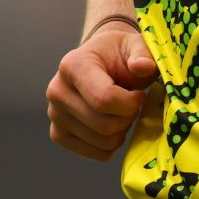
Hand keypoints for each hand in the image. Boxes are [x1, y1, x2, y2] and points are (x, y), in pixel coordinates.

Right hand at [46, 24, 158, 160]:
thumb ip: (143, 54)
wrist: (100, 61)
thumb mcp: (135, 45)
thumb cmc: (119, 54)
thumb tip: (143, 67)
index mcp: (72, 65)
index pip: (104, 99)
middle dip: (128, 117)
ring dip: (122, 130)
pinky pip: (97, 153)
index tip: (140, 95)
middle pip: (104, 125)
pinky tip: (112, 123)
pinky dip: (112, 144)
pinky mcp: (59, 134)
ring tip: (121, 111)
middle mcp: (57, 91)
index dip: (131, 103)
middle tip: (131, 104)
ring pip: (103, 142)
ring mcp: (55, 115)